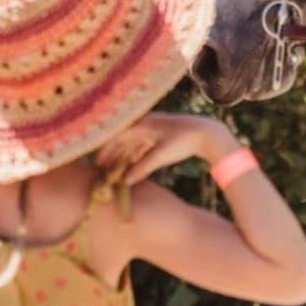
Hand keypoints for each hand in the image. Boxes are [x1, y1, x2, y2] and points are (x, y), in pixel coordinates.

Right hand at [97, 113, 239, 186]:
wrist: (208, 134)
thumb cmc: (183, 141)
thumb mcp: (161, 156)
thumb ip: (142, 168)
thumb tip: (125, 182)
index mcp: (143, 124)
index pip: (117, 137)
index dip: (106, 151)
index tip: (97, 165)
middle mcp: (146, 124)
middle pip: (123, 141)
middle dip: (113, 156)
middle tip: (102, 171)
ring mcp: (154, 129)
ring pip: (133, 145)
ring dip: (124, 158)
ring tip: (114, 171)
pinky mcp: (162, 136)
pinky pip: (143, 147)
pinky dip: (136, 157)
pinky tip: (131, 168)